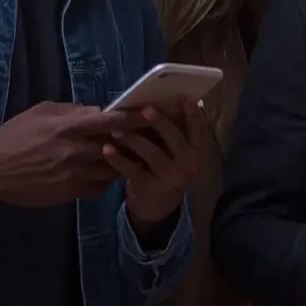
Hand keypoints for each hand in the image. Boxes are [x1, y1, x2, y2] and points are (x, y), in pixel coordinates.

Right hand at [0, 102, 137, 206]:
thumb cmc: (13, 136)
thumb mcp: (40, 112)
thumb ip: (72, 111)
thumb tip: (98, 111)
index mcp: (68, 127)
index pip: (112, 121)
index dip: (134, 118)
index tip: (149, 115)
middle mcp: (75, 151)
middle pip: (119, 147)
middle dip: (134, 142)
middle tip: (147, 138)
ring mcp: (73, 175)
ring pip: (113, 170)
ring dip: (121, 163)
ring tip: (129, 157)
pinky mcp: (69, 193)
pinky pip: (99, 188)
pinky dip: (105, 180)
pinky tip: (103, 173)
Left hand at [105, 100, 208, 232]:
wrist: (158, 207)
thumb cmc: (164, 169)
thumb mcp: (176, 155)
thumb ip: (172, 135)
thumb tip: (158, 103)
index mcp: (195, 151)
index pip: (198, 130)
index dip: (193, 115)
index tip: (186, 99)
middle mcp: (187, 164)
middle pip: (175, 140)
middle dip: (161, 123)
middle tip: (146, 110)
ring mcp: (169, 178)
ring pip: (152, 154)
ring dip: (134, 139)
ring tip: (117, 129)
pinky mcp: (150, 188)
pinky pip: (133, 170)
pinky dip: (119, 159)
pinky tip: (107, 149)